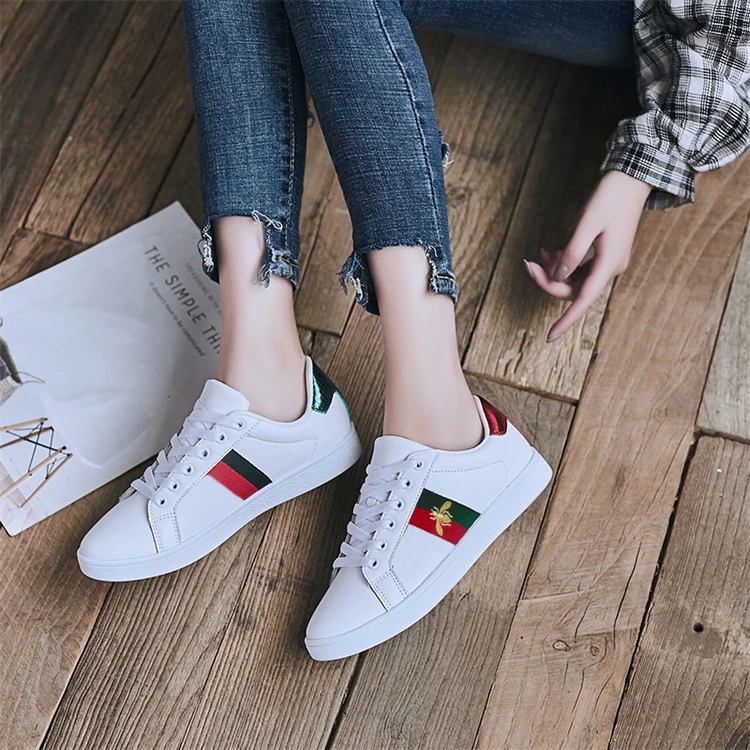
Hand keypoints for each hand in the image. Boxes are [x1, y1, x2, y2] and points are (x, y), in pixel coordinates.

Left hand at [524, 170, 651, 341]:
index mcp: (609, 264)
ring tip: (541, 253)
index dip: (566, 321)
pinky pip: (579, 269)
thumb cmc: (611, 198)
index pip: (583, 301)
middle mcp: (610, 268)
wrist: (632, 180)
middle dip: (548, 280)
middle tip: (529, 263)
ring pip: (575, 280)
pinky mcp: (604, 255)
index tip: (549, 337)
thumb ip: (571, 253)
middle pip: (573, 290)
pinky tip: (552, 251)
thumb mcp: (586, 224)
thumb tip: (558, 278)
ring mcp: (608, 262)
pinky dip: (563, 263)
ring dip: (555, 271)